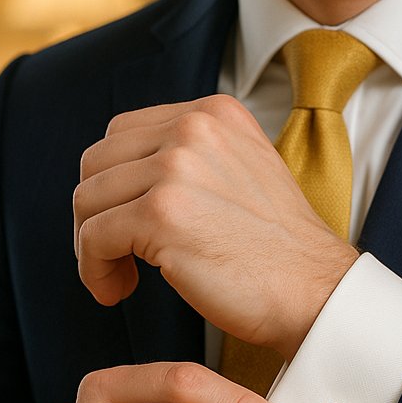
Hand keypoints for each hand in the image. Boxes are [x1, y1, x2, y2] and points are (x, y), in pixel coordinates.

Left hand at [73, 96, 358, 358]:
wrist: (314, 289)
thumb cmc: (276, 246)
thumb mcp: (241, 167)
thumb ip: (191, 153)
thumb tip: (124, 171)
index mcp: (213, 112)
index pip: (122, 132)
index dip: (113, 182)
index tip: (127, 221)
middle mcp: (194, 127)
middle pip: (97, 162)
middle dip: (96, 211)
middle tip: (118, 252)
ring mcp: (176, 167)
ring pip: (87, 200)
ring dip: (92, 245)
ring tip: (122, 275)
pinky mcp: (162, 213)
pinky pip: (93, 238)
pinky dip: (95, 271)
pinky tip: (118, 290)